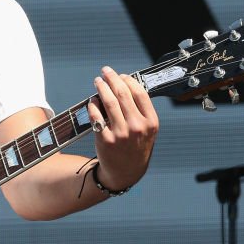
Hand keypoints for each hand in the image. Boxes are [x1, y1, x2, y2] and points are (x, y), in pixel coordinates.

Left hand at [88, 66, 158, 191]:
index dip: (128, 80)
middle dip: (111, 78)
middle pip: (122, 93)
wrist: (126, 172)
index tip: (120, 75)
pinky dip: (93, 105)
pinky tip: (92, 100)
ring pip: (108, 102)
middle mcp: (137, 127)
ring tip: (98, 82)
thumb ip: (141, 110)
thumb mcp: (147, 130)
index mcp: (151, 122)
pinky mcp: (105, 139)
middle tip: (105, 71)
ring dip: (101, 87)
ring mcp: (120, 133)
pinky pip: (96, 116)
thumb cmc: (136, 146)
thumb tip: (125, 83)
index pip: (139, 93)